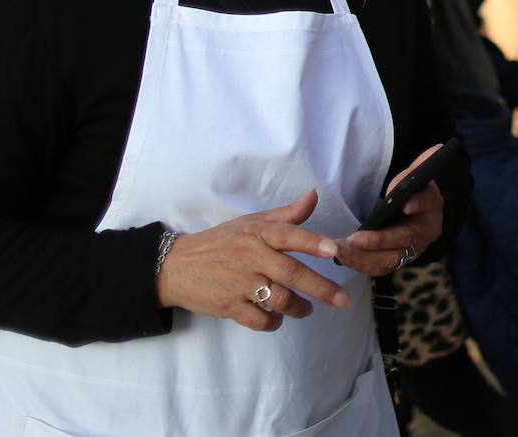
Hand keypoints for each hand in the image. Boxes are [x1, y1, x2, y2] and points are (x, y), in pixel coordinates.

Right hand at [155, 189, 347, 331]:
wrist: (175, 267)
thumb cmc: (219, 242)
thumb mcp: (249, 222)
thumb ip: (285, 215)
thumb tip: (314, 196)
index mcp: (256, 233)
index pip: (288, 234)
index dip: (311, 241)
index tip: (333, 249)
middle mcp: (249, 256)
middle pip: (290, 273)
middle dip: (321, 287)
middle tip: (342, 299)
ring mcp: (238, 283)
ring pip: (279, 299)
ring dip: (299, 308)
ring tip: (307, 309)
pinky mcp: (227, 306)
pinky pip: (258, 319)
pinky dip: (273, 322)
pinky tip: (278, 318)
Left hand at [334, 145, 445, 276]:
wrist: (416, 218)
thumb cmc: (413, 193)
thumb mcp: (417, 178)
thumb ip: (419, 166)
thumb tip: (435, 148)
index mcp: (432, 207)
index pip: (427, 203)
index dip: (418, 203)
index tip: (404, 204)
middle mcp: (425, 232)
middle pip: (404, 238)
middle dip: (378, 240)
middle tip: (353, 238)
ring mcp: (412, 250)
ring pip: (390, 259)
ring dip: (364, 256)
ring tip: (341, 249)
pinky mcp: (397, 262)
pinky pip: (379, 269)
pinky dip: (361, 264)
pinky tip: (343, 257)